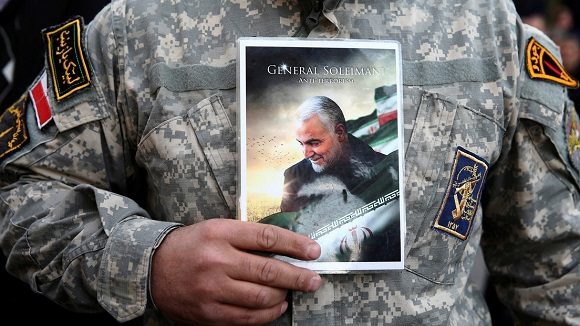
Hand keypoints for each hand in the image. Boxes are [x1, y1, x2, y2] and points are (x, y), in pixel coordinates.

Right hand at [150, 219, 321, 324]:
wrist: (152, 268)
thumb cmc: (191, 245)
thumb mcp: (216, 229)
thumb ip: (246, 238)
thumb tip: (286, 250)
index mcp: (220, 233)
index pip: (266, 237)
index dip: (294, 245)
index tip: (313, 251)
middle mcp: (216, 260)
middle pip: (268, 270)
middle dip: (297, 276)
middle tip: (314, 279)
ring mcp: (212, 289)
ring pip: (261, 297)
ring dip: (283, 296)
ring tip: (292, 292)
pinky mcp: (208, 313)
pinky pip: (246, 318)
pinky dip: (267, 314)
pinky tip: (277, 307)